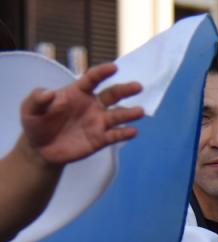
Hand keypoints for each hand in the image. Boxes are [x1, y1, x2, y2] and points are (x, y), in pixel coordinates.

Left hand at [19, 62, 142, 167]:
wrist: (40, 149)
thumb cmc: (36, 123)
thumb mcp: (29, 108)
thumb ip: (37, 98)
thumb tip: (49, 94)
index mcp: (77, 93)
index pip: (92, 79)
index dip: (102, 72)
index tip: (114, 68)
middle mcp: (92, 105)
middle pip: (112, 94)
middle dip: (125, 90)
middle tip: (137, 86)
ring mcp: (98, 122)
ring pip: (117, 115)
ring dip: (129, 113)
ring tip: (140, 112)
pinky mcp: (100, 139)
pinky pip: (115, 135)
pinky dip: (124, 134)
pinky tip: (133, 131)